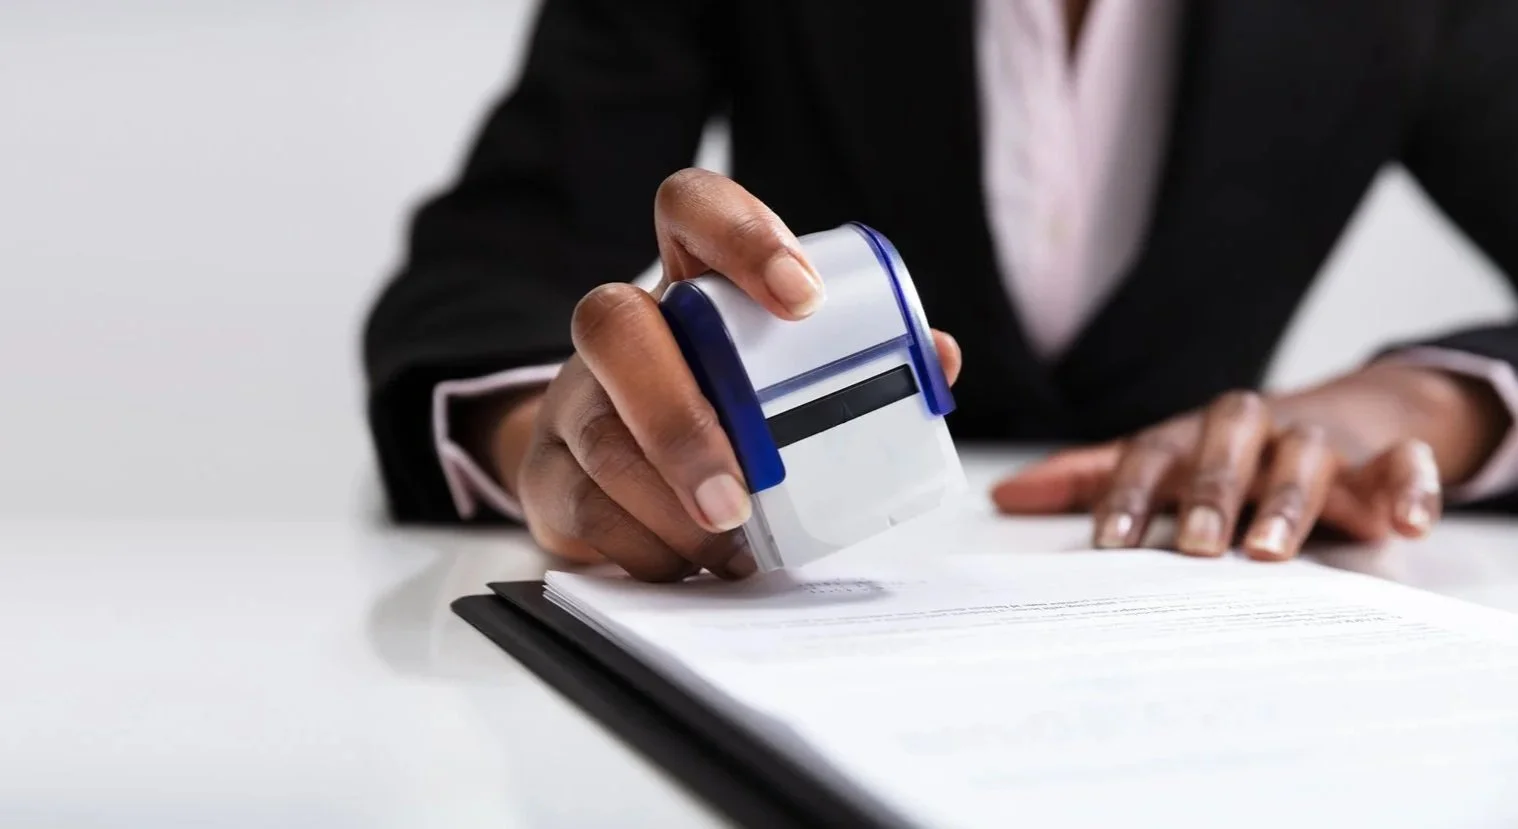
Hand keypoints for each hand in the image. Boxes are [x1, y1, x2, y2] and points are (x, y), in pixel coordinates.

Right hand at [487, 169, 961, 580]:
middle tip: (742, 493)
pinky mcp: (546, 472)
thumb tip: (936, 358)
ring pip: (598, 433)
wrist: (616, 470)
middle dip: (680, 417)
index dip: (740, 236)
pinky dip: (645, 545)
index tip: (803, 302)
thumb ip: (862, 359)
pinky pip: (580, 506)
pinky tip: (689, 560)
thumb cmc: (725, 410)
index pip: (690, 208)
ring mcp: (573, 397)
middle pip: (614, 325)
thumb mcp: (785, 376)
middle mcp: (620, 329)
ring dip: (670, 502)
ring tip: (731, 545)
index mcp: (689, 283)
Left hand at [992, 363, 1509, 559]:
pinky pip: (1402, 466)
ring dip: (1287, 500)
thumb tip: (1005, 496)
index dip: (1128, 496)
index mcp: (1190, 437)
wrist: (1333, 421)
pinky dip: (1409, 488)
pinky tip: (1407, 523)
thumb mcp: (1158, 466)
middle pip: (1227, 444)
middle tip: (1193, 546)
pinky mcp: (1381, 463)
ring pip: (1304, 456)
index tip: (1108, 545)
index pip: (1150, 456)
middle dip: (1208, 492)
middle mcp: (1251, 433)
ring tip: (1268, 550)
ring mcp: (1317, 445)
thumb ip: (1089, 481)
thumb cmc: (1224, 459)